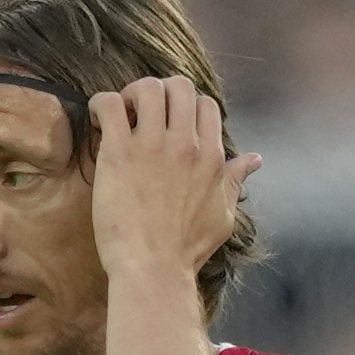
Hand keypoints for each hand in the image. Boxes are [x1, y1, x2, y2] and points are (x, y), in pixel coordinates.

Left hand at [86, 76, 258, 301]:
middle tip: (142, 113)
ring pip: (147, 87)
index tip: (168, 124)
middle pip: (179, 86)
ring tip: (121, 115)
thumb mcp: (223, 215)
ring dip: (132, 94)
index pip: (205, 104)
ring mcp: (153, 145)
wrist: (153, 269)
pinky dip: (102, 103)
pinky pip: (111, 104)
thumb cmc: (186, 250)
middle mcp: (186, 144)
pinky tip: (100, 121)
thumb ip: (235, 181)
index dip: (185, 107)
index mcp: (211, 156)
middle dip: (160, 91)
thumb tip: (254, 160)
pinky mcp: (119, 152)